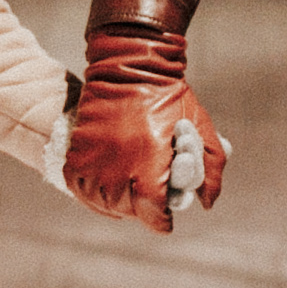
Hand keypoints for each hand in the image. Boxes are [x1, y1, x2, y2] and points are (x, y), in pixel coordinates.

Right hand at [63, 32, 225, 231]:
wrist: (129, 68)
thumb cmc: (171, 100)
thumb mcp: (202, 130)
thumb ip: (210, 170)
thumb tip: (205, 204)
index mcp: (151, 164)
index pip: (152, 212)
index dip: (160, 219)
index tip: (164, 220)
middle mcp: (118, 167)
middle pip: (128, 210)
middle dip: (142, 208)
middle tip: (148, 198)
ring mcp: (94, 161)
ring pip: (103, 202)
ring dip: (116, 202)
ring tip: (127, 192)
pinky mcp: (76, 154)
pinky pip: (81, 188)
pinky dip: (92, 191)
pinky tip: (105, 185)